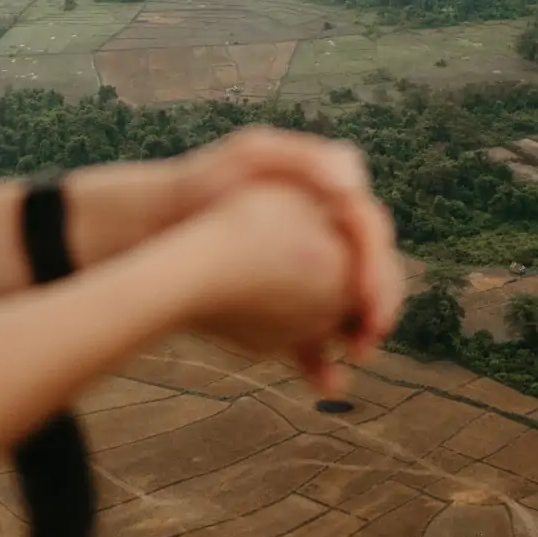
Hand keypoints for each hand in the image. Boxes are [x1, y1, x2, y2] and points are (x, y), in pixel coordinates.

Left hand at [169, 128, 401, 358]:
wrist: (159, 221)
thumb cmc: (206, 181)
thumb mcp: (253, 154)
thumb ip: (306, 158)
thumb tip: (355, 182)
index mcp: (326, 197)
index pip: (370, 232)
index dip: (378, 266)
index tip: (370, 299)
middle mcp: (323, 234)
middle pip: (369, 274)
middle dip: (376, 307)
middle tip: (369, 338)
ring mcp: (304, 272)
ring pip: (345, 308)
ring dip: (357, 336)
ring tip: (355, 357)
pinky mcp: (282, 303)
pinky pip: (312, 333)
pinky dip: (320, 359)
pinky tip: (324, 381)